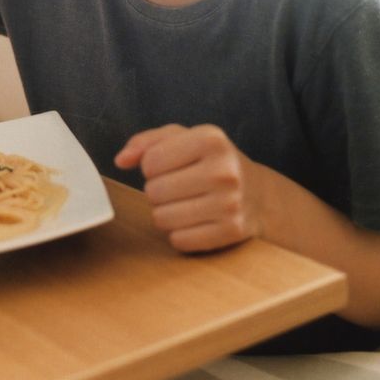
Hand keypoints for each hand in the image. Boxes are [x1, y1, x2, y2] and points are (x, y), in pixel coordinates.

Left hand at [115, 124, 263, 252]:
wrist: (259, 194)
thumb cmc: (211, 162)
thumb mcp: (184, 139)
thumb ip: (146, 142)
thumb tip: (121, 160)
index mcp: (211, 139)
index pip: (150, 161)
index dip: (152, 166)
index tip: (170, 166)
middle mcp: (224, 170)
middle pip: (154, 191)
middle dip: (158, 191)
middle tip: (179, 187)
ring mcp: (230, 203)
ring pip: (162, 218)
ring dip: (166, 213)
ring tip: (185, 203)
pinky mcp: (232, 231)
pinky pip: (179, 240)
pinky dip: (180, 233)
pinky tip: (196, 220)